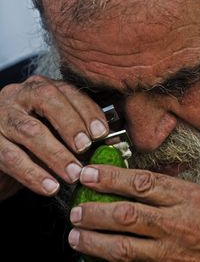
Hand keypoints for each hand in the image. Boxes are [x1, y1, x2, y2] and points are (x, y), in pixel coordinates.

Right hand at [0, 75, 108, 198]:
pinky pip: (11, 156)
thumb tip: (113, 141)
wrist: (1, 151)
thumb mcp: (57, 129)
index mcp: (42, 87)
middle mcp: (20, 94)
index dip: (87, 111)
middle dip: (70, 125)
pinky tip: (50, 187)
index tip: (102, 133)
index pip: (68, 91)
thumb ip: (82, 132)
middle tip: (86, 148)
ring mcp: (2, 115)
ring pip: (29, 130)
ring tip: (73, 174)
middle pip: (47, 100)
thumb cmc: (35, 137)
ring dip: (55, 154)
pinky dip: (33, 174)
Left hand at [69, 165, 199, 261]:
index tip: (89, 174)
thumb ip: (167, 187)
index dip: (110, 178)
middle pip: (127, 214)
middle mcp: (176, 222)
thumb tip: (134, 180)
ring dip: (96, 240)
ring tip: (76, 235)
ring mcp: (171, 250)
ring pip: (125, 245)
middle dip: (95, 211)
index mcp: (185, 196)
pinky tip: (98, 256)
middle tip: (76, 210)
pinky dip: (113, 260)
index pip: (140, 183)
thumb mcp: (198, 194)